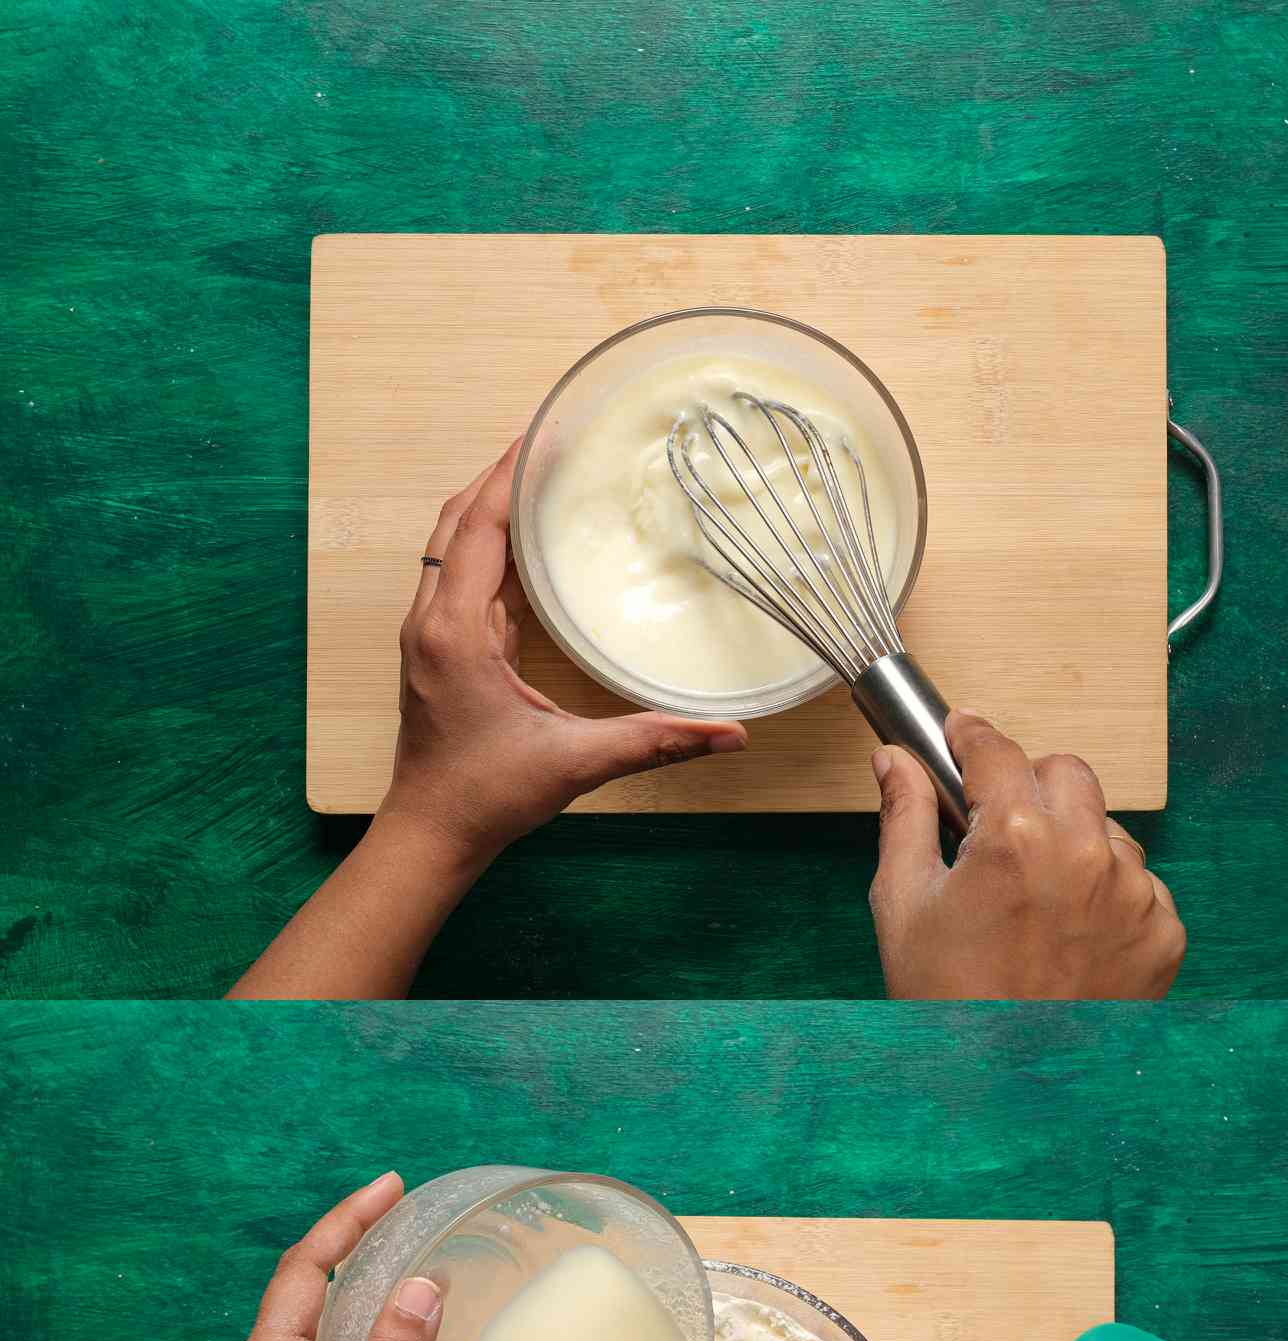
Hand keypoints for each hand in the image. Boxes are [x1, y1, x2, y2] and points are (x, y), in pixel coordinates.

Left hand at [381, 443, 747, 866]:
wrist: (432, 835)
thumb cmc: (486, 798)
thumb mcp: (575, 764)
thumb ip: (653, 742)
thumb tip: (730, 734)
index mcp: (455, 632)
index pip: (476, 526)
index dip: (507, 474)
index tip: (543, 432)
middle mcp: (432, 623)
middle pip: (457, 522)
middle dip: (500, 476)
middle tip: (550, 439)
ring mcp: (432, 636)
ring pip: (453, 548)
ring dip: (491, 509)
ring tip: (542, 476)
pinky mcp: (442, 652)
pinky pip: (462, 580)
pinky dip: (491, 549)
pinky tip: (529, 544)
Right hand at [869, 712, 1185, 997]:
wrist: (1007, 1091)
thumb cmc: (946, 1002)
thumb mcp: (904, 907)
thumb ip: (903, 819)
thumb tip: (894, 760)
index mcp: (1014, 839)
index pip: (997, 749)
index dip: (972, 736)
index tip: (962, 733)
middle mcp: (1084, 855)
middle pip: (1064, 772)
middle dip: (1028, 785)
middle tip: (997, 825)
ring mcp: (1134, 895)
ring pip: (1105, 828)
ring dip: (1071, 842)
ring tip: (1033, 899)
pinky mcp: (1163, 932)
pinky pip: (1139, 884)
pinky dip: (1105, 895)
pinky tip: (1067, 934)